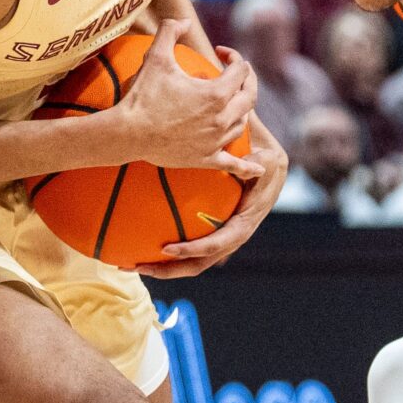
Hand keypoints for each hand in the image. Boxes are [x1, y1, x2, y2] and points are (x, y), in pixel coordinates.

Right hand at [114, 31, 255, 172]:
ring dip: (242, 110)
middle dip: (247, 81)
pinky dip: (249, 167)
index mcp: (216, 93)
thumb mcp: (156, 57)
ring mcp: (216, 141)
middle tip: (236, 75)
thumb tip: (184, 20)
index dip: (234, 56)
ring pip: (243, 123)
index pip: (241, 70)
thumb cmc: (142, 95)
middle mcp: (222, 117)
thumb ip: (170, 31)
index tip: (221, 53)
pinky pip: (235, 165)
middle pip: (250, 96)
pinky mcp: (208, 159)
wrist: (128, 133)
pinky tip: (259, 169)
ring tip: (233, 103)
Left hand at [138, 116, 285, 279]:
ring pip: (198, 261)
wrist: (269, 156)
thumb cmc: (260, 144)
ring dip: (168, 268)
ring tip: (133, 266)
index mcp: (253, 212)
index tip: (168, 249)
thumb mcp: (260, 146)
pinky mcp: (219, 230)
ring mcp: (230, 232)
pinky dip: (173, 253)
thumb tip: (245, 134)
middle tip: (139, 267)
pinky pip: (195, 248)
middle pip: (207, 259)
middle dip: (174, 269)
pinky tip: (144, 253)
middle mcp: (243, 227)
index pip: (225, 239)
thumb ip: (249, 147)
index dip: (199, 248)